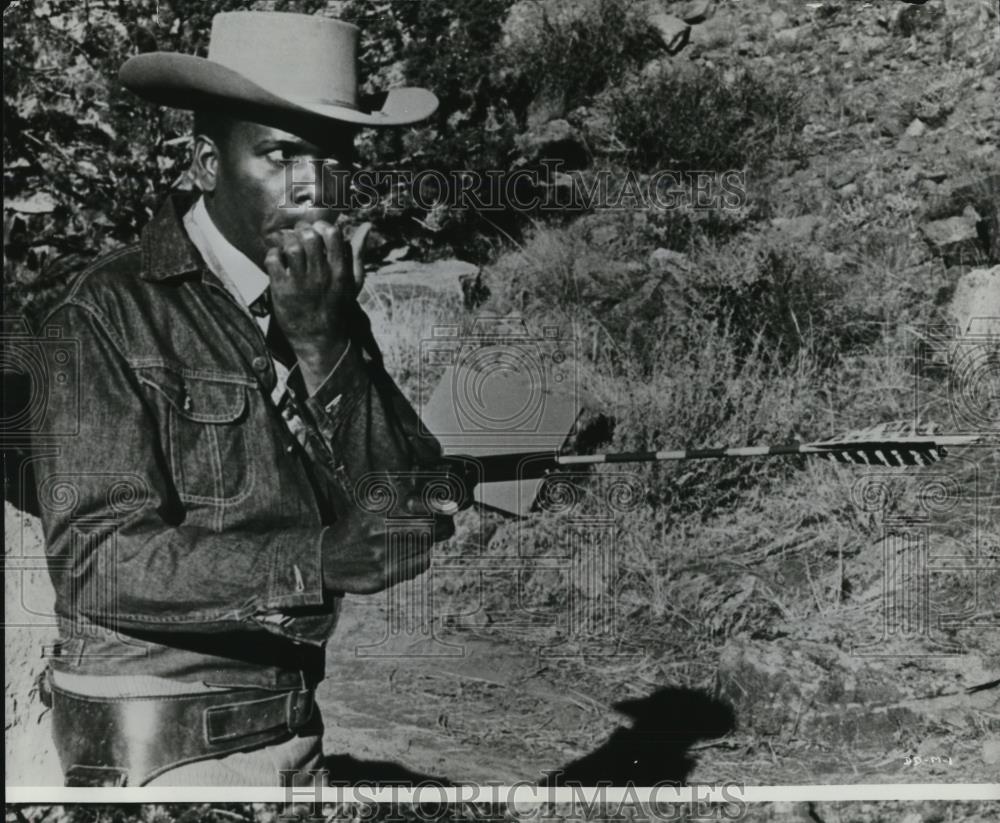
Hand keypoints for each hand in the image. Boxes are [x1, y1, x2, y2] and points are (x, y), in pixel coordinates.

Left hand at [264, 220, 370, 390]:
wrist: (321, 339)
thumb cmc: (338, 306)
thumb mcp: (353, 280)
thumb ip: (357, 252)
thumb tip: (367, 225)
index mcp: (340, 270)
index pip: (331, 233)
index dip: (321, 227)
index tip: (317, 233)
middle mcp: (321, 275)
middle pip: (309, 235)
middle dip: (301, 231)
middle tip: (298, 238)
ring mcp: (301, 282)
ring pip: (291, 246)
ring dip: (287, 243)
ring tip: (288, 250)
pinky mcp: (282, 290)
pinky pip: (273, 259)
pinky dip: (273, 255)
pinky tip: (279, 262)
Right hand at [322, 492, 454, 594]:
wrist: (326, 559)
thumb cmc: (352, 528)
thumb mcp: (368, 504)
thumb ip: (393, 493)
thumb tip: (421, 480)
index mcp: (378, 511)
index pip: (419, 505)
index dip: (438, 506)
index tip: (448, 505)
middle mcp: (381, 532)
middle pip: (428, 528)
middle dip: (439, 525)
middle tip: (442, 523)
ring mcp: (384, 556)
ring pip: (425, 547)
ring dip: (427, 541)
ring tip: (416, 538)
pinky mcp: (385, 576)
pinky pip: (418, 565)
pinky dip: (421, 558)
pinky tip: (409, 553)